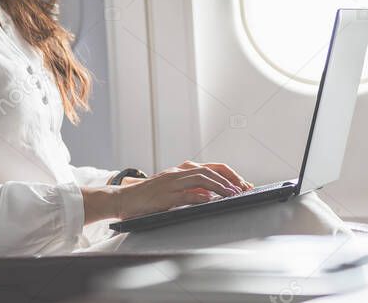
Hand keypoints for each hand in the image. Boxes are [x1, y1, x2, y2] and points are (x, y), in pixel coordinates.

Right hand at [114, 163, 247, 219]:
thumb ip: (192, 189)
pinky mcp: (164, 196)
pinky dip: (199, 196)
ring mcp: (170, 183)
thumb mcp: (173, 189)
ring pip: (200, 178)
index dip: (230, 174)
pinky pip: (184, 194)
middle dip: (229, 179)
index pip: (212, 167)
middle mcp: (178, 172)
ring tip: (231, 194)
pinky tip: (209, 200)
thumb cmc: (149, 197)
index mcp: (181, 170)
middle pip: (209, 170)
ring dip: (219, 186)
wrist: (124, 199)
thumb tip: (213, 194)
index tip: (243, 184)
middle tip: (243, 188)